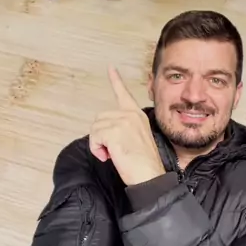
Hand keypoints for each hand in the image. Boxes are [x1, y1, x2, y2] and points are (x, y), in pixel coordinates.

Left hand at [89, 67, 164, 185]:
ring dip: (98, 143)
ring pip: (95, 128)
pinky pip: (94, 137)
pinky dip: (96, 148)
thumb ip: (123, 128)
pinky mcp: (114, 131)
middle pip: (100, 118)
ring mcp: (122, 121)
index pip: (123, 93)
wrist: (151, 177)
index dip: (116, 80)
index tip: (110, 67)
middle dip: (100, 136)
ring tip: (112, 155)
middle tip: (112, 151)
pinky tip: (108, 156)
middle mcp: (130, 114)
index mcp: (136, 115)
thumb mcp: (137, 139)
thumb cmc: (143, 164)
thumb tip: (106, 132)